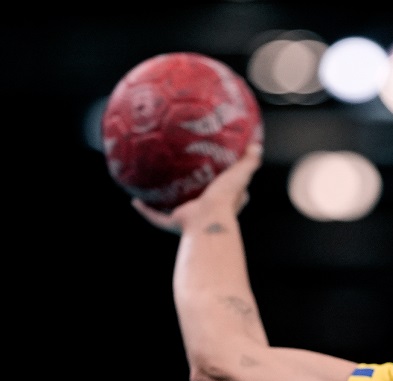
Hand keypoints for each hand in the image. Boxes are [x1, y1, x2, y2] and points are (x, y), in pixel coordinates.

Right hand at [131, 142, 263, 233]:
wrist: (209, 220)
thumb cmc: (225, 198)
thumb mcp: (240, 175)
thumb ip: (249, 162)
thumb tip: (257, 145)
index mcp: (226, 202)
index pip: (234, 193)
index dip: (232, 184)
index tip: (226, 173)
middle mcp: (208, 212)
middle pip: (203, 201)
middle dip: (196, 192)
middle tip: (185, 176)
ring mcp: (191, 218)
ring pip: (177, 211)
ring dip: (167, 203)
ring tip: (154, 188)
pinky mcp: (175, 224)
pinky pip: (157, 217)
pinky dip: (146, 211)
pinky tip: (135, 201)